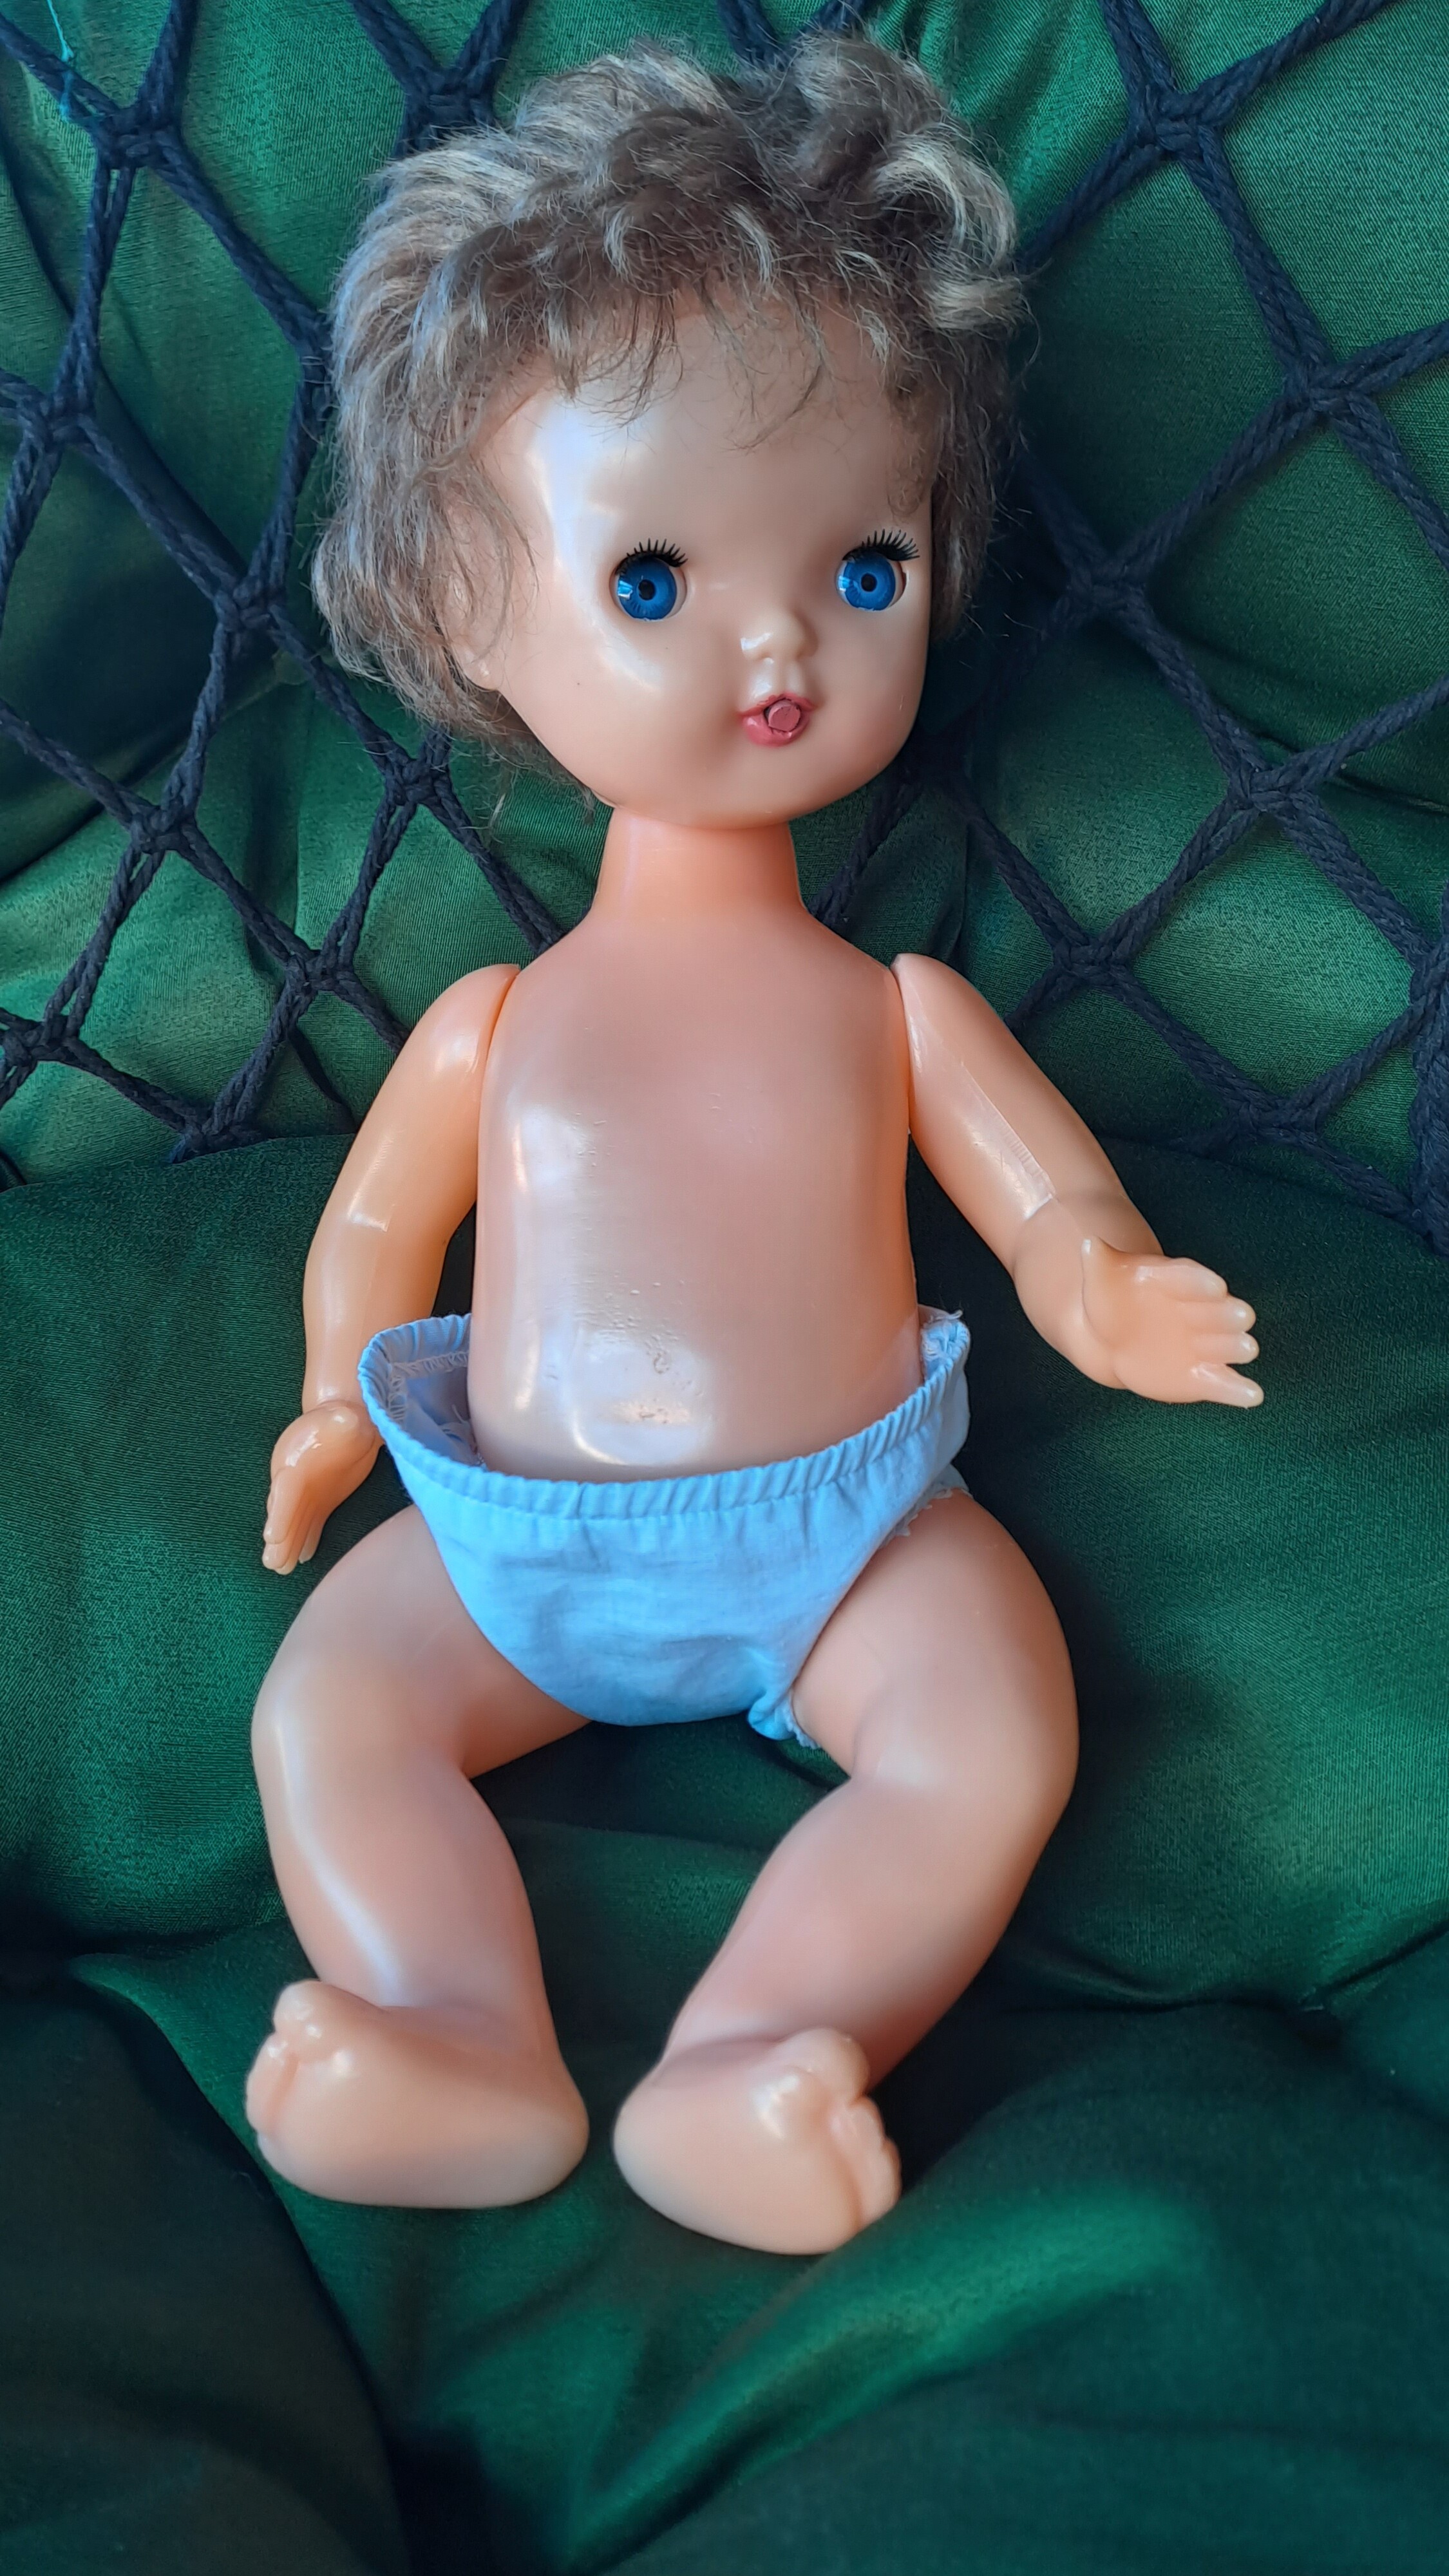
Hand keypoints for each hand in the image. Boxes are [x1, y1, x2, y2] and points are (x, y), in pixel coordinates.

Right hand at [262, 1399, 380, 1572]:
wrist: (346, 1423)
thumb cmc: (345, 1418)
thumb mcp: (346, 1416)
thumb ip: (344, 1421)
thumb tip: (348, 1419)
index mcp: (296, 1458)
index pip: (286, 1488)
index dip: (280, 1511)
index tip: (272, 1535)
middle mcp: (294, 1479)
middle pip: (284, 1511)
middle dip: (278, 1537)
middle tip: (272, 1563)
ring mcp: (306, 1492)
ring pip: (294, 1522)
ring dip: (288, 1545)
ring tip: (280, 1569)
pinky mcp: (320, 1500)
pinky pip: (310, 1523)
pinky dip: (306, 1540)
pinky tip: (302, 1558)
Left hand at [1080, 1239, 1260, 1406]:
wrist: (1114, 1338)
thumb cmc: (1112, 1301)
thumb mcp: (1102, 1280)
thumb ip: (1099, 1263)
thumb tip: (1086, 1244)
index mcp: (1179, 1282)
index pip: (1192, 1279)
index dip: (1202, 1283)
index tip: (1215, 1285)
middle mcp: (1201, 1311)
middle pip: (1218, 1311)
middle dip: (1228, 1314)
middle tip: (1243, 1317)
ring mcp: (1206, 1344)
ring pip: (1227, 1345)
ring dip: (1237, 1347)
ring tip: (1248, 1349)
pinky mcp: (1205, 1377)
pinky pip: (1225, 1383)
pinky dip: (1238, 1390)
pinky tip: (1253, 1395)